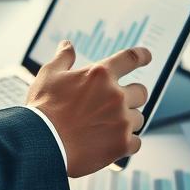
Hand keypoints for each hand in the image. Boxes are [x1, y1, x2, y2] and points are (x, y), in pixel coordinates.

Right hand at [26, 41, 151, 177]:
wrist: (41, 144)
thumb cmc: (43, 108)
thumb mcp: (49, 75)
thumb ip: (63, 58)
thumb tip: (67, 45)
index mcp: (100, 74)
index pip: (130, 58)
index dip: (142, 55)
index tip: (147, 56)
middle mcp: (115, 95)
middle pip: (141, 92)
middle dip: (132, 96)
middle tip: (117, 104)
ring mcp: (121, 120)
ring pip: (139, 118)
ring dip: (128, 121)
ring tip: (108, 127)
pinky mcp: (121, 144)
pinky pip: (136, 142)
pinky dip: (127, 143)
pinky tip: (112, 144)